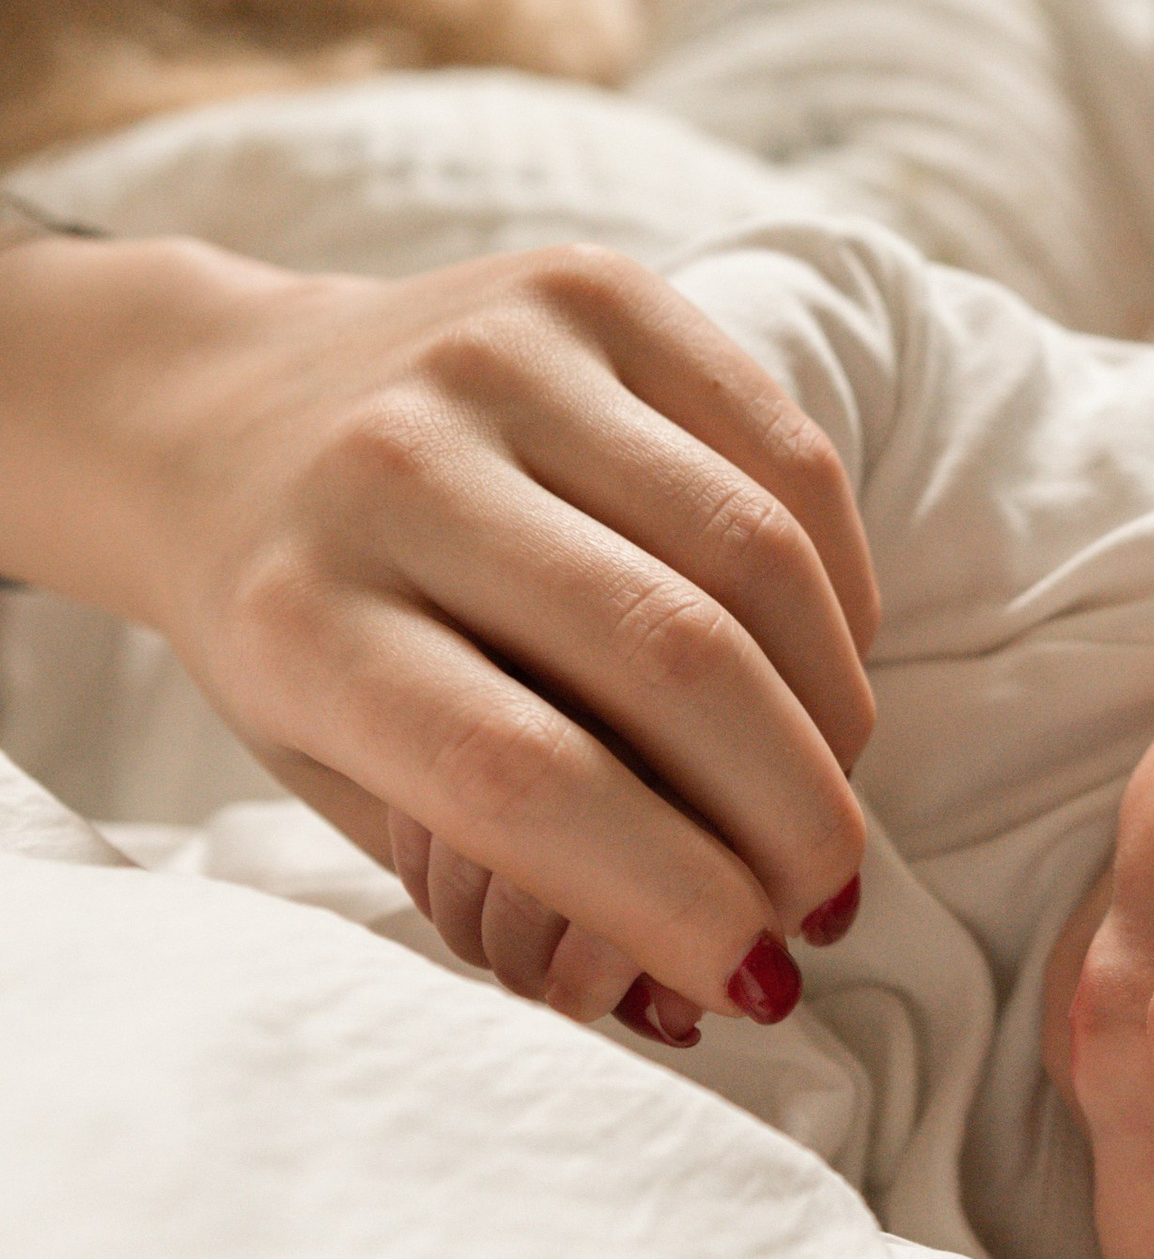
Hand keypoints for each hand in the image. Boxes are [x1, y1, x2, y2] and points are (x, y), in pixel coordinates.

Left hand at [120, 241, 876, 1020]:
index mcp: (298, 616)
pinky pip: (782, 449)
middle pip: (671, 658)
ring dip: (834, 705)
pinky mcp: (589, 288)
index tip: (748, 970)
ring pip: (754, 551)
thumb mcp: (339, 768)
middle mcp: (392, 466)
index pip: (525, 776)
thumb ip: (511, 861)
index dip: (671, 891)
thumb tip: (728, 968)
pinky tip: (821, 660)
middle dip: (790, 812)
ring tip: (832, 787)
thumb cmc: (296, 631)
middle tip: (827, 898)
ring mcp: (496, 356)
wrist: (213, 410)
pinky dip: (834, 582)